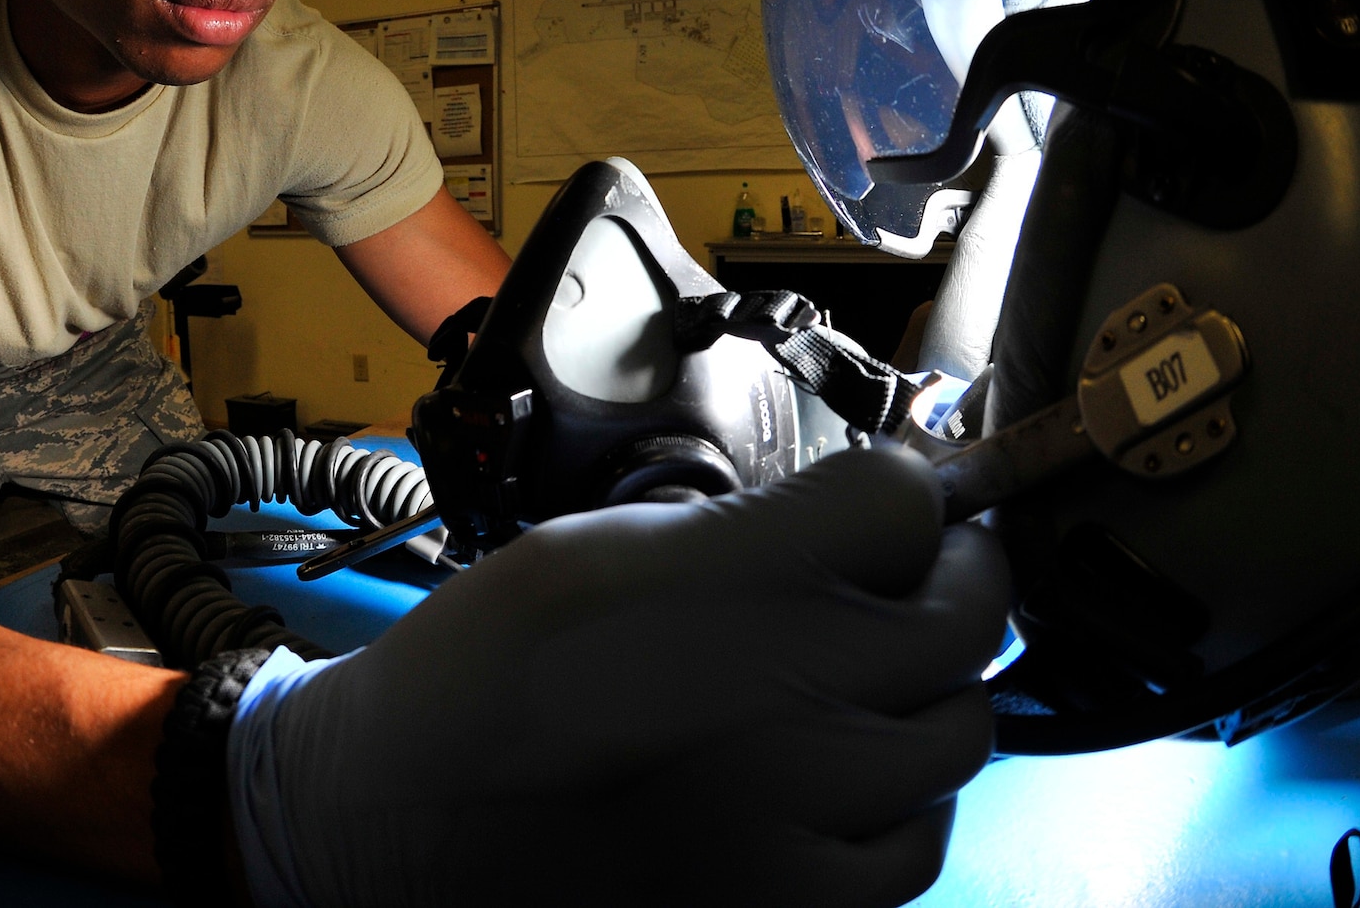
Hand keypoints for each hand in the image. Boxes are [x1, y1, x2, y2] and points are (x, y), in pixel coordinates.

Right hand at [228, 442, 1010, 906]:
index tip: (901, 507)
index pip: (909, 499)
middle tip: (920, 578)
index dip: (914, 493)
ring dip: (928, 699)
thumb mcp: (595, 545)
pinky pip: (909, 851)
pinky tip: (835, 787)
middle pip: (965, 615)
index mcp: (728, 583)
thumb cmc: (479, 678)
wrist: (393, 821)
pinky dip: (892, 811)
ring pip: (957, 735)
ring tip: (865, 688)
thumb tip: (849, 522)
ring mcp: (802, 816)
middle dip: (953, 580)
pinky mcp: (793, 907)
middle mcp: (786, 695)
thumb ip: (738, 529)